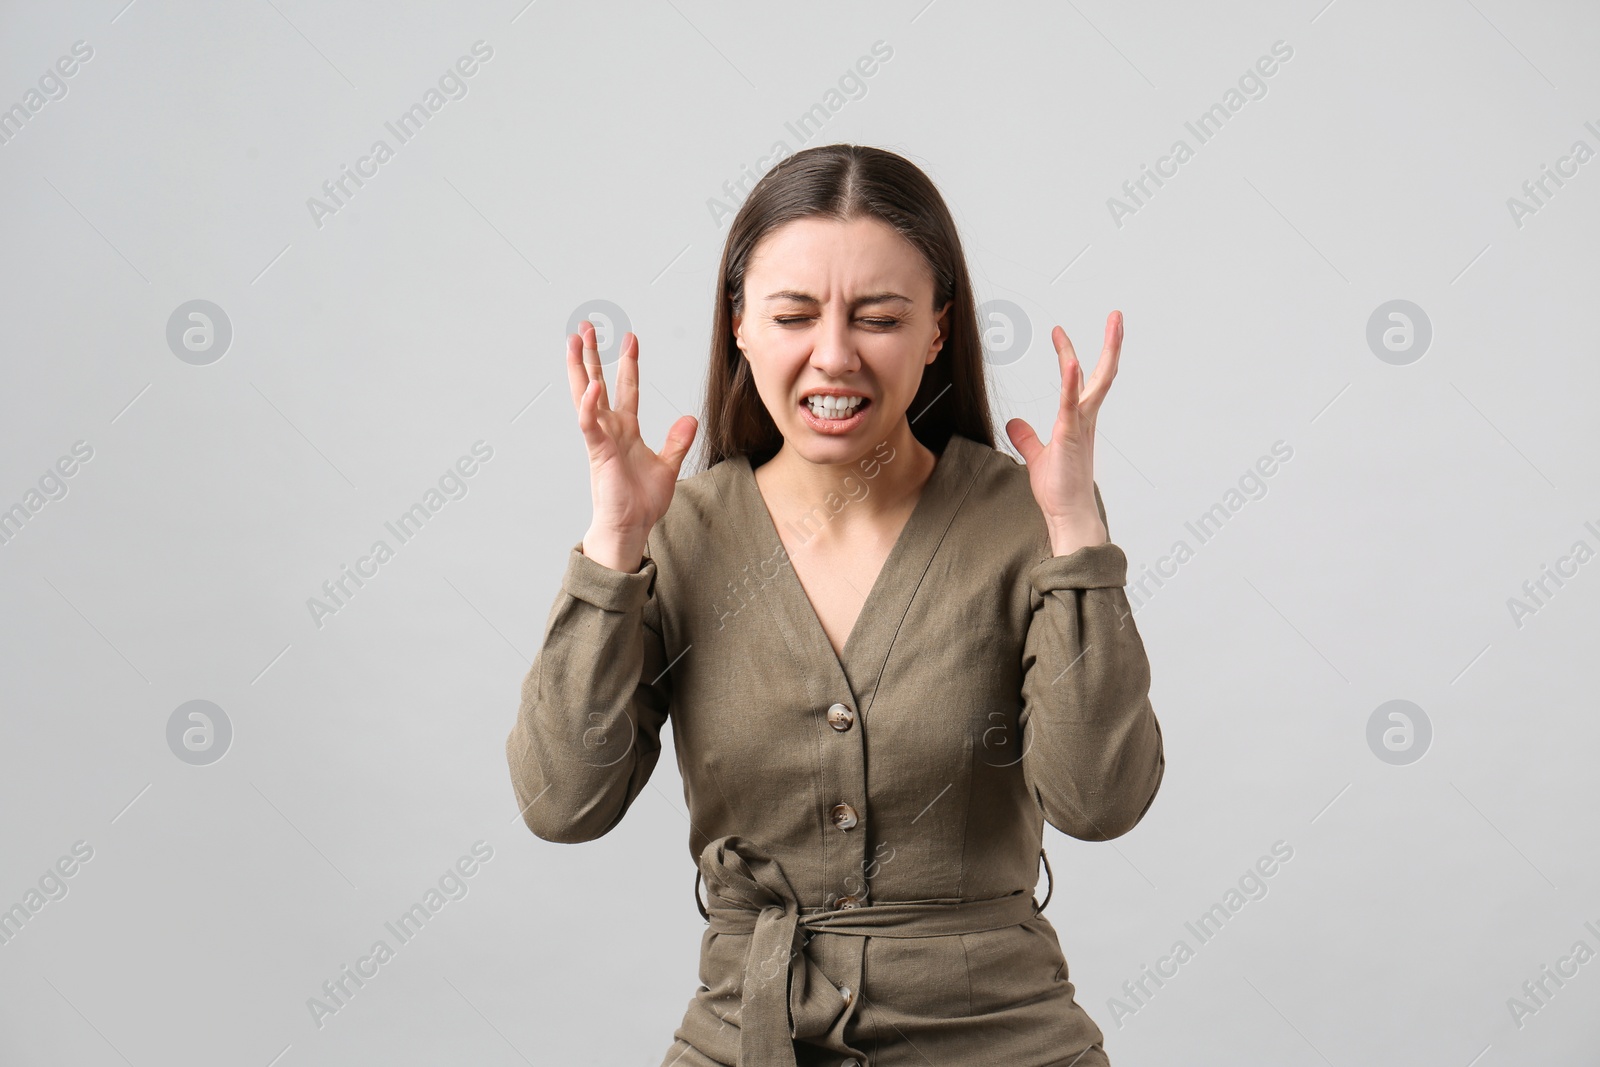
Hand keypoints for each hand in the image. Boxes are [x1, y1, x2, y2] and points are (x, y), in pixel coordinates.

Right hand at [567, 321, 697, 570]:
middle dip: (593, 355)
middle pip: (599, 383)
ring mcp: (601, 438)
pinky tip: (590, 386)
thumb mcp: (668, 466)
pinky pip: (590, 424)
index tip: (630, 338)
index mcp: (625, 430)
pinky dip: (590, 405)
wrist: (631, 526)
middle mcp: (610, 429)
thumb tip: (690, 418)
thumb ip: (677, 441)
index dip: (628, 363)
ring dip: (580, 368)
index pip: (626, 388)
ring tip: (574, 340)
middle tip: (587, 326)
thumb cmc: (642, 501)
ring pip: (586, 396)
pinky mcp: (597, 452)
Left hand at [1004, 311, 1121, 554]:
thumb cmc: (1059, 489)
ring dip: (1106, 351)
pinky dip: (1072, 383)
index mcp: (1078, 420)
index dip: (1071, 354)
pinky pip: (1072, 405)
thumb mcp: (1036, 457)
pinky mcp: (1070, 436)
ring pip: (1097, 381)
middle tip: (1117, 316)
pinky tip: (1072, 361)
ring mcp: (1080, 426)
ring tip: (1113, 323)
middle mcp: (1085, 418)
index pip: (1079, 380)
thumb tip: (1014, 423)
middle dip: (1111, 344)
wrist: (1068, 514)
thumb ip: (1026, 438)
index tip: (1060, 332)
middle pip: (1103, 373)